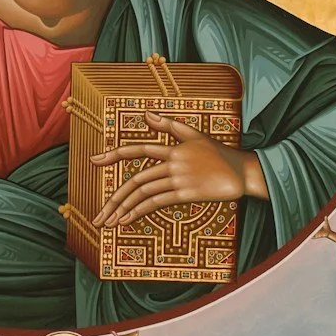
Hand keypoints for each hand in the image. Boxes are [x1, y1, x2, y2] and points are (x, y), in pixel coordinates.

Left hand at [92, 116, 263, 229]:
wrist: (242, 172)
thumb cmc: (219, 154)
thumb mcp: (195, 134)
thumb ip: (169, 125)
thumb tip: (146, 113)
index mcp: (172, 148)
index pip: (138, 149)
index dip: (114, 154)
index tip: (93, 160)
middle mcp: (172, 163)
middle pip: (135, 179)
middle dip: (114, 198)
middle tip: (98, 214)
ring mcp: (179, 178)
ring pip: (143, 193)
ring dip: (124, 208)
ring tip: (109, 222)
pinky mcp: (187, 193)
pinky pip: (157, 202)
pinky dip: (140, 211)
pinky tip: (127, 220)